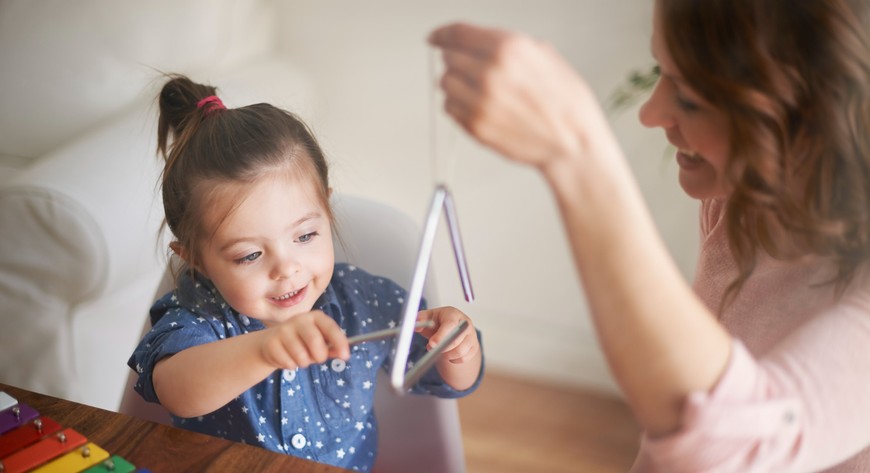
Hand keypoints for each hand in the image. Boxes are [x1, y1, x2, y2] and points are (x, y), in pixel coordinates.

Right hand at [259, 310, 348, 369]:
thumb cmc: (301, 342)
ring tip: (301, 358)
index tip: (345, 356)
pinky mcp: (271, 342)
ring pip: (301, 355)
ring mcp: (284, 330)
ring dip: (304, 362)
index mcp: (315, 317)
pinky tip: (287, 358)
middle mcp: (299, 319)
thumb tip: (343, 354)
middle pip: (314, 340)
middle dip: (320, 355)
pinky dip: (291, 365)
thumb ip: (332, 347)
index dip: (339, 341)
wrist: (271, 344)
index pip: (330, 327)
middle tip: (318, 359)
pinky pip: (288, 362)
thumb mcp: (319, 343)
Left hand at [415, 306, 478, 363]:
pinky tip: (448, 353)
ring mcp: (472, 336)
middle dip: (441, 347)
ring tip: (440, 350)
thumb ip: (421, 318)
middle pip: (456, 340)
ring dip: (447, 354)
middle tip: (431, 347)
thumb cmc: (439, 322)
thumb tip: (416, 324)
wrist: (452, 328)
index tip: (432, 344)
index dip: (441, 335)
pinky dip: (453, 359)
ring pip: (460, 351)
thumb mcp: (428, 317)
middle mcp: (466, 324)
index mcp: (454, 314)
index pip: (450, 325)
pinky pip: (464, 358)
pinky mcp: (474, 346)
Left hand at [428, 22, 602, 169]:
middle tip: (474, 71)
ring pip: (445, 83)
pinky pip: (449, 108)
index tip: (435, 37)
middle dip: (458, 61)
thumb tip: (481, 41)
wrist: (572, 143)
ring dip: (457, 84)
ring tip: (481, 92)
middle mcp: (489, 73)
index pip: (458, 33)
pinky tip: (480, 108)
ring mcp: (479, 102)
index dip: (443, 33)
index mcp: (508, 48)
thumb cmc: (565, 103)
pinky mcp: (475, 126)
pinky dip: (458, 106)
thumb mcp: (545, 56)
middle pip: (449, 58)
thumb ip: (509, 45)